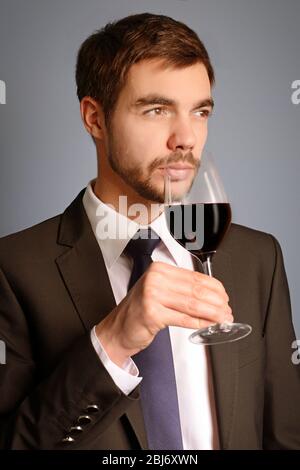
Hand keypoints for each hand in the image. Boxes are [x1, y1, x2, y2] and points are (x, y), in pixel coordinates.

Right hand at [96, 261, 232, 366]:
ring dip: (212, 313)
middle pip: (196, 290)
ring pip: (193, 304)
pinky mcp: (152, 313)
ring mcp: (152, 295)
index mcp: (159, 270)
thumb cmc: (139, 311)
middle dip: (217, 302)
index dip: (215, 288)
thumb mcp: (160, 292)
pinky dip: (200, 323)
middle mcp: (155, 279)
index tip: (224, 297)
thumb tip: (213, 296)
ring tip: (223, 319)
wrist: (118, 329)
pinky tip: (209, 325)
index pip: (195, 277)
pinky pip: (184, 318)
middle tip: (227, 311)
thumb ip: (183, 290)